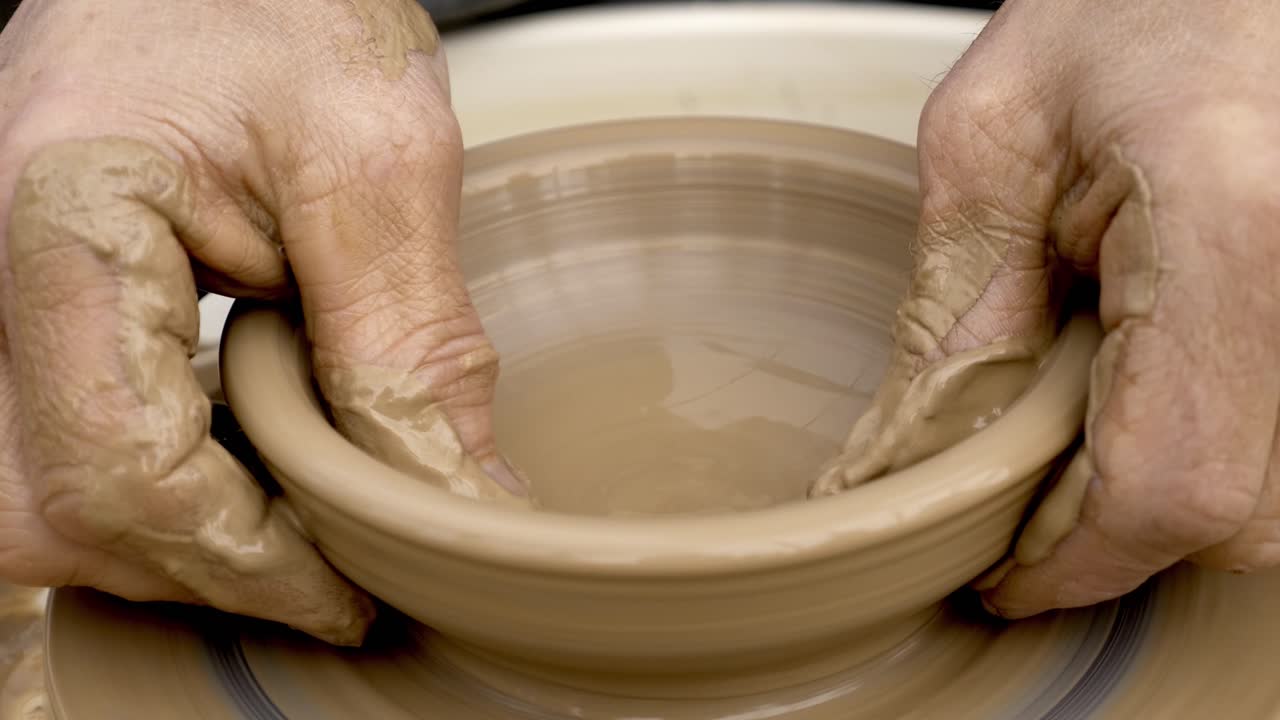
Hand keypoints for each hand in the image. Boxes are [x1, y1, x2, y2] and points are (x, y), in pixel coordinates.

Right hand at [0, 0, 518, 644]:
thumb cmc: (286, 7)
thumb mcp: (378, 156)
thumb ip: (408, 340)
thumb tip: (456, 502)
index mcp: (63, 217)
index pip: (121, 467)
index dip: (246, 562)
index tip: (351, 594)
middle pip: (58, 507)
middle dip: (207, 562)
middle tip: (334, 568)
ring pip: (40, 495)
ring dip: (178, 534)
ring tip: (300, 516)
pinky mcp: (30, 310)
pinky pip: (57, 442)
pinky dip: (157, 483)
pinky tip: (247, 464)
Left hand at [816, 0, 1279, 617]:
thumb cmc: (1131, 3)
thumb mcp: (996, 135)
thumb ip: (957, 304)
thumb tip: (910, 455)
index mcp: (1231, 225)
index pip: (1169, 481)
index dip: (1073, 559)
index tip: (1000, 577)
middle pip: (1235, 514)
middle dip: (1111, 536)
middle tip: (1020, 502)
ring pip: (1275, 497)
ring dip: (1164, 499)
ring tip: (1081, 429)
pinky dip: (1212, 449)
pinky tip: (1147, 391)